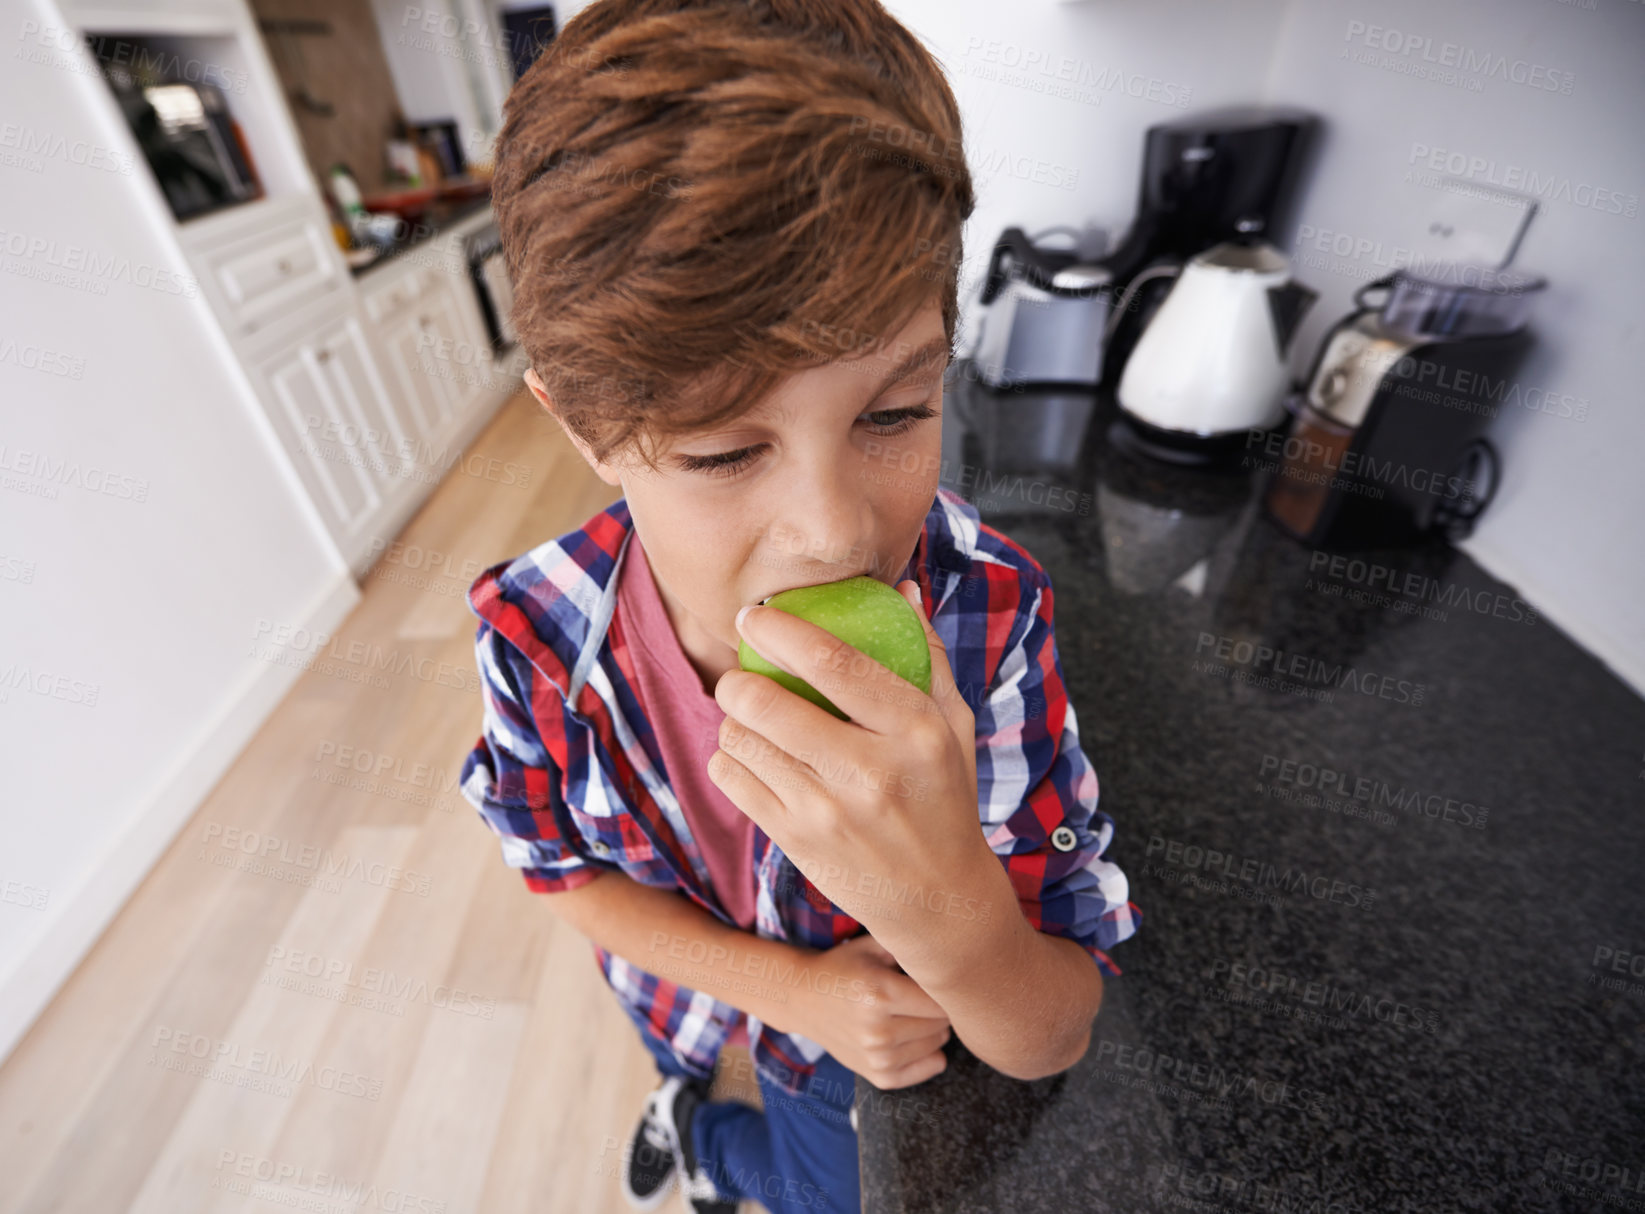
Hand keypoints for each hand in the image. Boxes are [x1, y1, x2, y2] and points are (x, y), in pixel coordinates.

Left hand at [708, 580, 992, 948]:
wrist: (939, 899)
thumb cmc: (944, 797)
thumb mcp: (954, 725)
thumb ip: (927, 654)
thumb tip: (903, 588)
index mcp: (915, 730)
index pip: (834, 662)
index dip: (781, 630)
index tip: (756, 615)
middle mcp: (870, 771)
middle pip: (765, 701)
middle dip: (737, 678)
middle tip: (742, 674)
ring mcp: (827, 811)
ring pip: (740, 739)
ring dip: (734, 720)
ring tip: (752, 719)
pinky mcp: (796, 841)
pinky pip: (732, 778)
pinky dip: (730, 758)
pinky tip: (752, 756)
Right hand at [785, 933, 951, 1089]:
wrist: (803, 998)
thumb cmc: (843, 967)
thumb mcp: (873, 946)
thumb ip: (911, 946)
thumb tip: (952, 954)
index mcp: (880, 994)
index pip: (940, 1001)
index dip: (944, 989)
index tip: (935, 980)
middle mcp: (878, 1031)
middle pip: (941, 1024)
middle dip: (940, 1009)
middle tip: (922, 995)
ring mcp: (877, 1057)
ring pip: (937, 1046)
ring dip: (934, 1029)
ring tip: (913, 1012)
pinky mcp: (877, 1076)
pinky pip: (929, 1069)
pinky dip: (930, 1054)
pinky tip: (915, 1037)